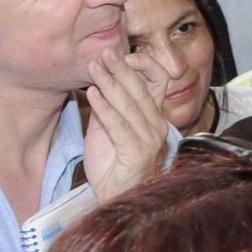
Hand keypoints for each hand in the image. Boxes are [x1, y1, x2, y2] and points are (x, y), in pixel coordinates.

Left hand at [82, 47, 171, 200]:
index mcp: (154, 118)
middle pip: (141, 90)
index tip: (121, 54)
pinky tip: (92, 94)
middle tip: (104, 52)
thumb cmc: (113, 168)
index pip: (158, 82)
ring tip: (94, 68)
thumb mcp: (109, 132)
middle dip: (121, 69)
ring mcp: (149, 140)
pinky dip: (105, 108)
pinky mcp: (137, 154)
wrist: (116, 200)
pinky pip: (119, 126)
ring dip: (110, 83)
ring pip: (130, 105)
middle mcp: (157, 126)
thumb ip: (107, 110)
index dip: (142, 66)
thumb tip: (98, 85)